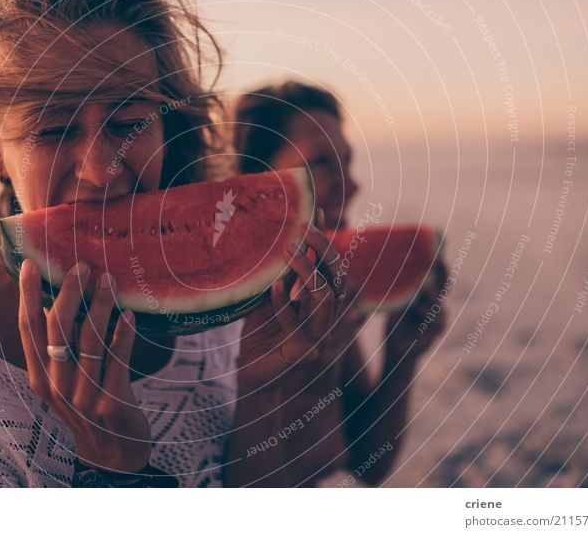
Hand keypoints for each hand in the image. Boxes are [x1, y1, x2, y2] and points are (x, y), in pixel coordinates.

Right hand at [18, 259, 150, 471]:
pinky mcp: (112, 402)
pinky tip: (129, 314)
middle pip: (57, 330)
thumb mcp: (63, 381)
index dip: (28, 295)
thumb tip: (55, 302)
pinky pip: (117, 360)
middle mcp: (56, 386)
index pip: (28, 329)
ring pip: (89, 340)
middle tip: (82, 266)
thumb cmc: (88, 405)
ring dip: (100, 306)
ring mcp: (83, 396)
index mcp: (39, 378)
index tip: (30, 265)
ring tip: (109, 280)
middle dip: (69, 293)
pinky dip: (122, 334)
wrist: (113, 453)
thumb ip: (56, 349)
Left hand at [238, 209, 346, 392]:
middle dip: (322, 249)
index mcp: (318, 302)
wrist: (251, 376)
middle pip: (335, 277)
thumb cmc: (258, 336)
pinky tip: (273, 286)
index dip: (324, 240)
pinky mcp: (302, 353)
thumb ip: (279, 276)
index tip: (315, 211)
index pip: (329, 266)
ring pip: (322, 298)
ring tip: (285, 251)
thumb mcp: (267, 299)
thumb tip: (278, 239)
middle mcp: (324, 317)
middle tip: (303, 227)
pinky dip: (284, 303)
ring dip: (304, 272)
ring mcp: (317, 336)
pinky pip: (296, 324)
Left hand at [384, 258, 448, 363]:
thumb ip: (399, 290)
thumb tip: (387, 268)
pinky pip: (434, 317)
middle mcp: (436, 303)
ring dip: (430, 294)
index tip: (435, 249)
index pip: (436, 276)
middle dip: (442, 272)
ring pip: (437, 301)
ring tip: (423, 288)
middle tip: (439, 260)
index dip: (438, 263)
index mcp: (428, 295)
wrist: (397, 349)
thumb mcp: (396, 303)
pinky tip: (416, 306)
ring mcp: (440, 316)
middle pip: (444, 284)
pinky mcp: (438, 329)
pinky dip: (424, 311)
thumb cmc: (395, 324)